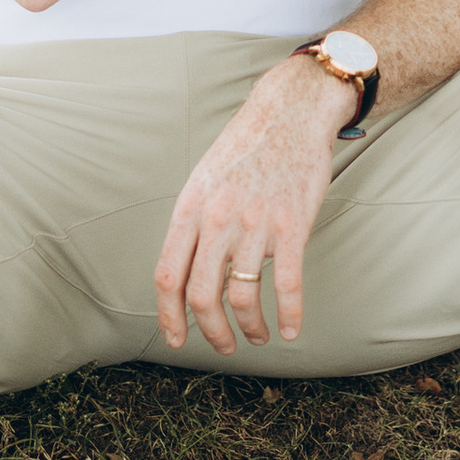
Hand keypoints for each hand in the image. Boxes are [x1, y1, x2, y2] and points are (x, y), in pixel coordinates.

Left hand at [154, 57, 342, 352]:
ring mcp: (256, 223)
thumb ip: (193, 223)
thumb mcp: (204, 179)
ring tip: (258, 336)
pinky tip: (290, 329)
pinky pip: (288, 285)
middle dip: (211, 332)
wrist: (290, 112)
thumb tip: (184, 271)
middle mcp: (217, 219)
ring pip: (243, 297)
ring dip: (250, 328)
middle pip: (202, 296)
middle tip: (223, 346)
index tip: (177, 341)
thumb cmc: (246, 148)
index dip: (168, 317)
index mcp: (190, 208)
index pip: (167, 276)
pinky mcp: (292, 225)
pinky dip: (289, 315)